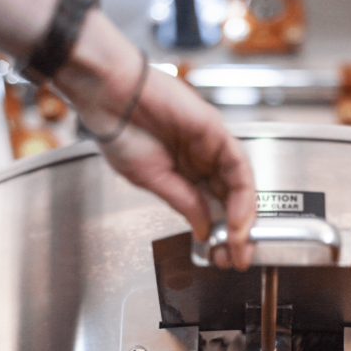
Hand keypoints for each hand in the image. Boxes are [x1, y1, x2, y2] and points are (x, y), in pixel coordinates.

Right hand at [55, 10, 255, 269]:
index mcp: (185, 170)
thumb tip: (204, 229)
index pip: (214, 207)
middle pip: (232, 199)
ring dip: (243, 217)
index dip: (222, 234)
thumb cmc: (118, 128)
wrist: (107, 94)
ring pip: (240, 184)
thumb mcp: (151, 179)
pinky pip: (238, 165)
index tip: (224, 257)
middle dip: (237, 232)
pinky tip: (237, 216)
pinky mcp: (215, 130)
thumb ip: (183, 203)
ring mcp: (211, 144)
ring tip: (239, 243)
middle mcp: (202, 158)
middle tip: (238, 257)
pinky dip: (242, 193)